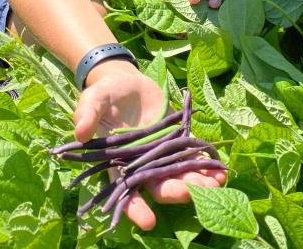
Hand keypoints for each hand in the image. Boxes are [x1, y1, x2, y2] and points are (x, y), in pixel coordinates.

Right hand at [73, 61, 225, 229]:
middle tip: (196, 192)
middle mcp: (141, 165)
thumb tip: (80, 132)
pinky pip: (192, 155)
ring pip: (179, 174)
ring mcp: (161, 155)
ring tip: (218, 182)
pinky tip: (221, 168)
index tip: (149, 221)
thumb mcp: (94, 99)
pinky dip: (206, 163)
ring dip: (198, 181)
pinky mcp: (177, 140)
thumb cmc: (106, 93)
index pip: (125, 192)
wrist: (128, 82)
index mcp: (117, 164)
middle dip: (177, 191)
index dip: (136, 208)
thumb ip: (87, 113)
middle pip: (159, 186)